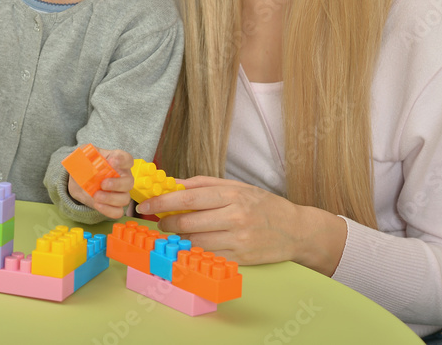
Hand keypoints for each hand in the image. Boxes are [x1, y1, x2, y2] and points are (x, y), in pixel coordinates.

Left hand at [66, 148, 133, 219]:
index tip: (112, 161)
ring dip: (110, 198)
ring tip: (96, 196)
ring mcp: (120, 192)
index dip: (122, 160)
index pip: (127, 159)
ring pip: (125, 198)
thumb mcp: (83, 156)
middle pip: (129, 181)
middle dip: (117, 184)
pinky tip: (97, 204)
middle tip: (103, 184)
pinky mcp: (115, 205)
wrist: (79, 181)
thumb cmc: (85, 165)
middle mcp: (122, 176)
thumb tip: (85, 160)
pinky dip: (108, 210)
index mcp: (116, 161)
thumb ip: (84, 155)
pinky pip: (118, 211)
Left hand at [136, 176, 345, 273]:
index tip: (145, 206)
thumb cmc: (263, 205)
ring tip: (174, 233)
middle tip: (159, 222)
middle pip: (188, 223)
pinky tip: (190, 245)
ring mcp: (238, 241)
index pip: (187, 198)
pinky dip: (194, 251)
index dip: (162, 203)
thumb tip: (172, 184)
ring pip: (195, 242)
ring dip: (178, 239)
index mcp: (231, 196)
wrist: (296, 230)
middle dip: (166, 223)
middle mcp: (234, 218)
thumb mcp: (236, 187)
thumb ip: (203, 185)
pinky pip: (208, 256)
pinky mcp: (241, 259)